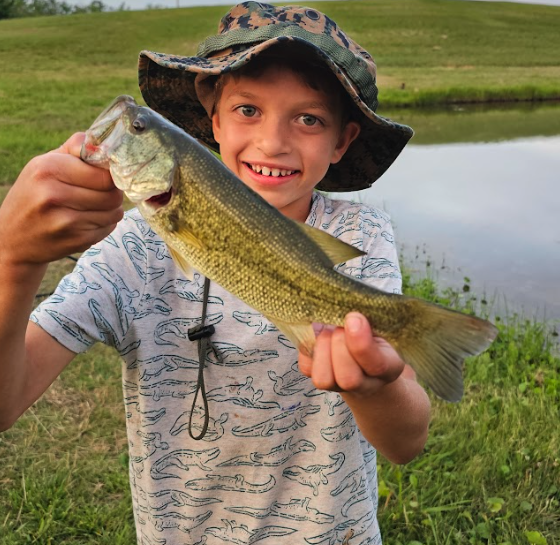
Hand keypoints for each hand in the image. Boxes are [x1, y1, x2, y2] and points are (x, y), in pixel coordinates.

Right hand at [0, 133, 122, 267]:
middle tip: (102, 193)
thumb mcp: (45, 164)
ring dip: (110, 210)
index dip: (111, 175)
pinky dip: (104, 225)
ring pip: (115, 212)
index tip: (105, 177)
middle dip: (113, 193)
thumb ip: (75, 149)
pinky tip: (87, 222)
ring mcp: (66, 221)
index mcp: (48, 169)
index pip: (104, 173)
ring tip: (93, 208)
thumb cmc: (34, 195)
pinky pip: (108, 228)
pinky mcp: (76, 240)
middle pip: (113, 194)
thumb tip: (105, 143)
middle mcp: (54, 194)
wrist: (11, 239)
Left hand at [298, 312, 405, 397]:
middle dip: (339, 345)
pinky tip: (317, 335)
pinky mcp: (320, 379)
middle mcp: (366, 384)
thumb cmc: (376, 332)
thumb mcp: (382, 324)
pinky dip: (308, 348)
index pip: (377, 365)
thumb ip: (371, 321)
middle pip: (348, 379)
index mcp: (389, 368)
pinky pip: (306, 368)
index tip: (353, 318)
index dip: (361, 342)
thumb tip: (351, 317)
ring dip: (321, 349)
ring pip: (323, 380)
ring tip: (327, 331)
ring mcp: (340, 386)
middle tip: (339, 326)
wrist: (364, 351)